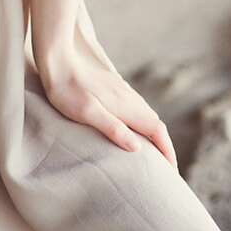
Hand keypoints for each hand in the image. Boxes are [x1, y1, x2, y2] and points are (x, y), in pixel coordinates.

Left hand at [38, 40, 176, 166]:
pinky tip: (132, 129)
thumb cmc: (67, 89)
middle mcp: (130, 98)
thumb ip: (113, 128)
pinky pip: (136, 110)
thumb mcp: (88, 113)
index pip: (157, 130)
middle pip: (155, 125)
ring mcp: (123, 92)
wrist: (58, 60)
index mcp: (127, 106)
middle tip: (166, 169)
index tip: (172, 171)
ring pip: (147, 116)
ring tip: (153, 154)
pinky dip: (142, 124)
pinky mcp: (114, 89)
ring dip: (154, 135)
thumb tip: (137, 148)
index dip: (167, 151)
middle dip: (164, 146)